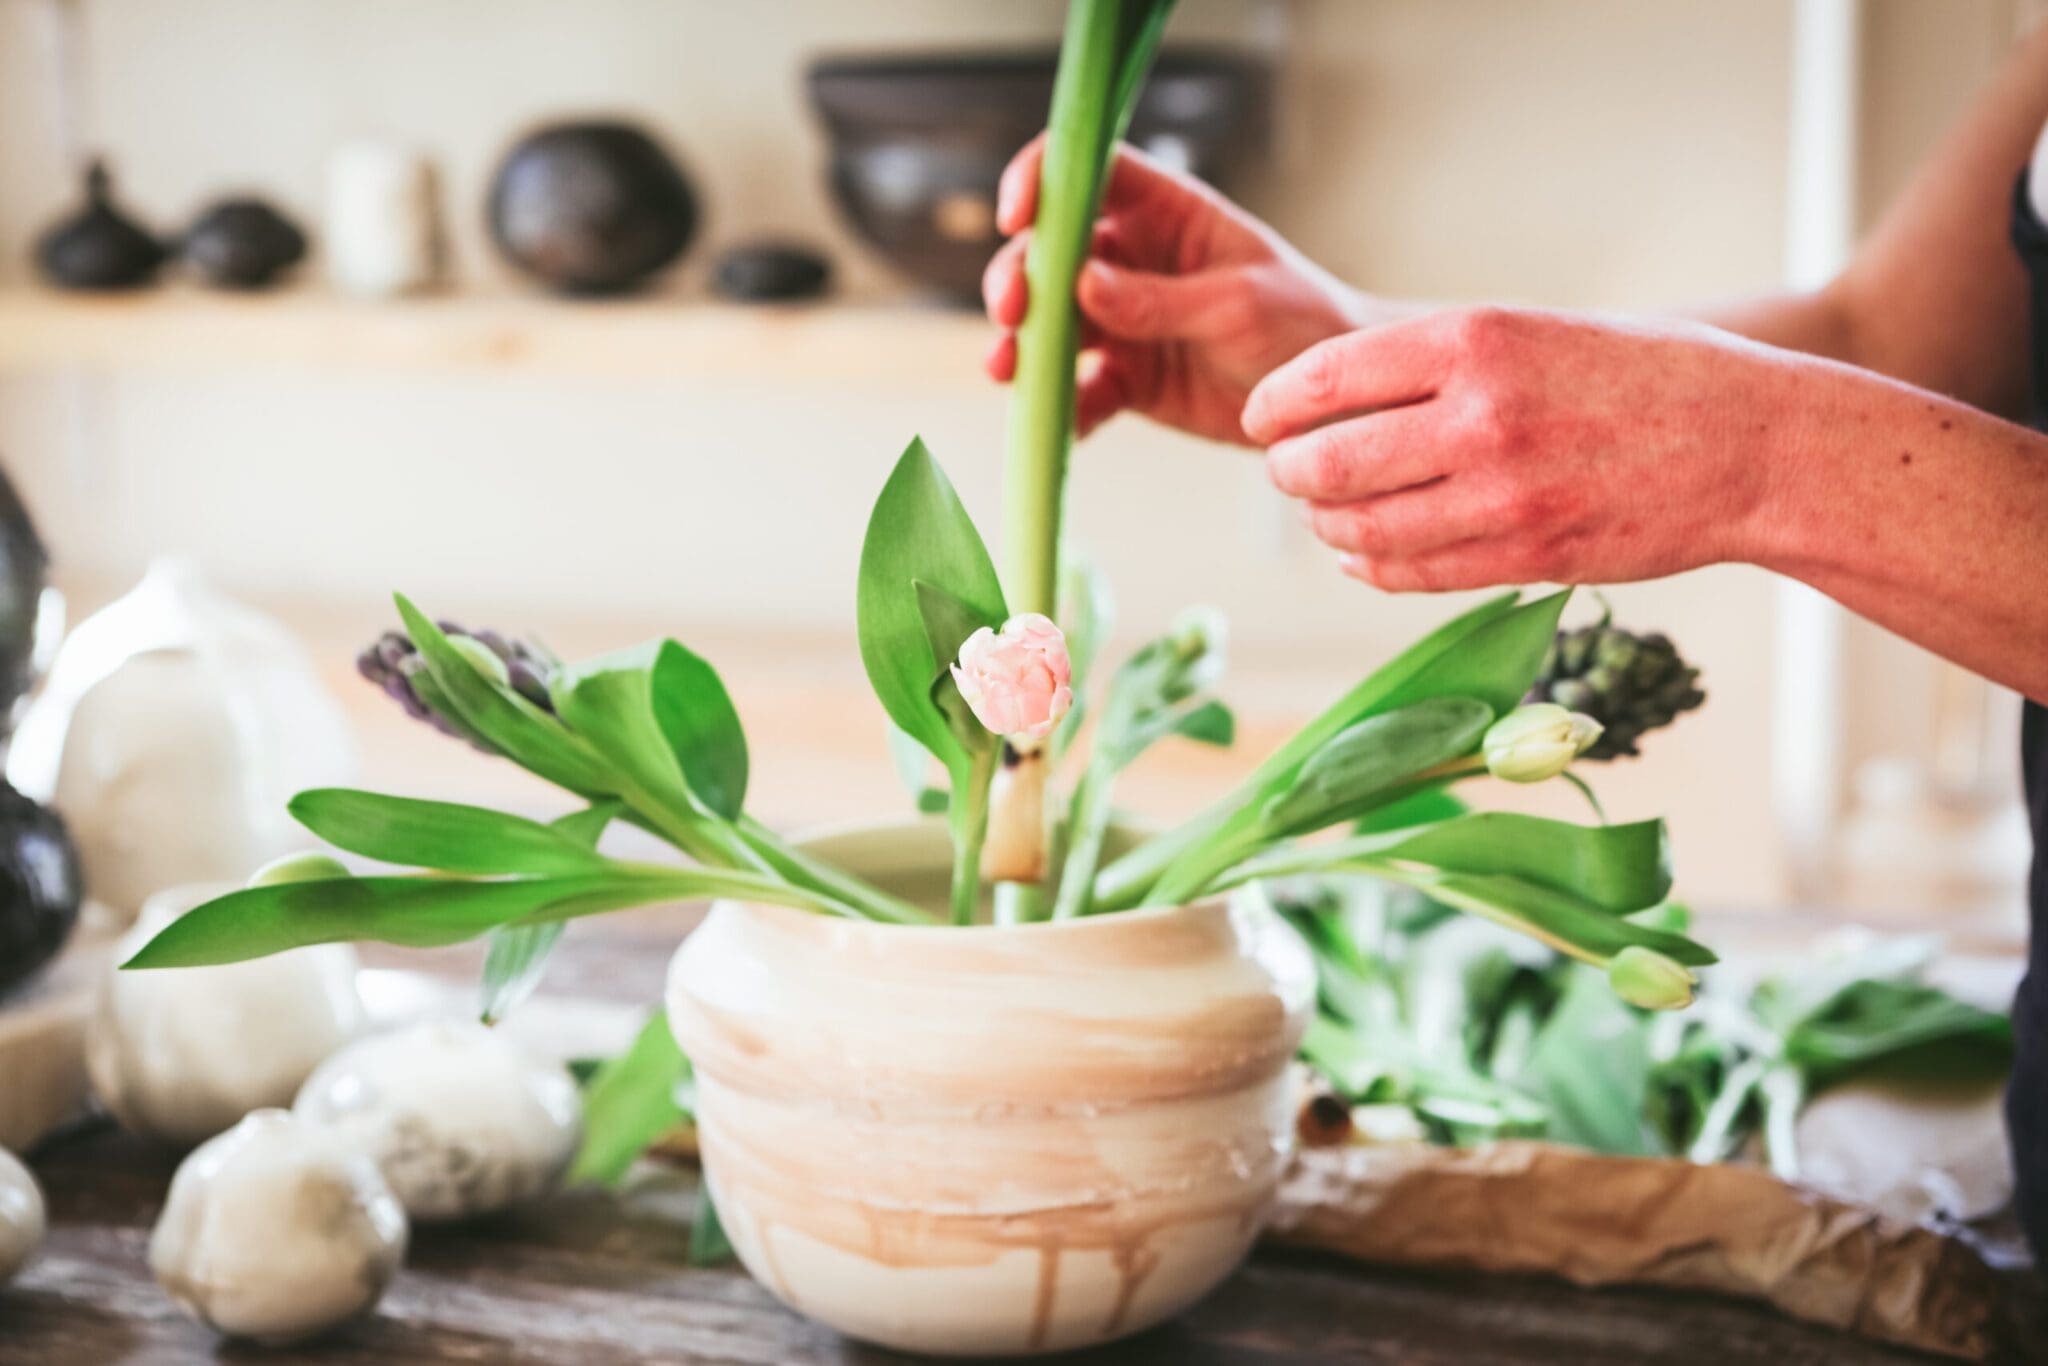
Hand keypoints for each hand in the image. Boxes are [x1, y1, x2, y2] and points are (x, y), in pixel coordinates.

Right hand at [984, 138, 1386, 444]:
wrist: (1329, 403)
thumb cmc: (1301, 323)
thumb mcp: (1237, 303)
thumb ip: (1160, 298)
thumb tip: (1083, 284)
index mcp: (1165, 214)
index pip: (1090, 174)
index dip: (1043, 181)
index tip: (1015, 216)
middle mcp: (1132, 261)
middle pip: (1051, 254)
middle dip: (1019, 278)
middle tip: (1012, 312)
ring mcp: (1123, 323)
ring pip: (1051, 324)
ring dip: (1022, 345)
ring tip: (1007, 370)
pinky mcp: (1127, 380)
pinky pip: (1079, 391)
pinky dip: (1062, 406)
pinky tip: (1057, 422)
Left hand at [1242, 307, 1797, 590]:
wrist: (1756, 445)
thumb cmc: (1648, 375)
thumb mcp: (1535, 329)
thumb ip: (1438, 359)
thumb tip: (1332, 393)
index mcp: (1475, 339)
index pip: (1323, 377)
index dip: (1273, 406)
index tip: (1261, 420)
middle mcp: (1479, 416)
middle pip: (1326, 462)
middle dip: (1289, 473)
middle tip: (1287, 473)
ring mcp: (1501, 496)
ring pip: (1360, 529)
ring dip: (1325, 527)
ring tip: (1325, 515)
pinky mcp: (1526, 558)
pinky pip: (1410, 574)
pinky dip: (1369, 566)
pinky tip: (1363, 554)